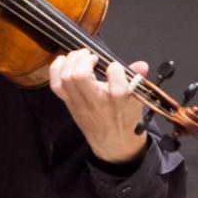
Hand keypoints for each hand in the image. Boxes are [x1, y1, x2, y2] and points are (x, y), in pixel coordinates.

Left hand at [49, 48, 149, 163]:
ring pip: (66, 78)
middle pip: (80, 76)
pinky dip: (56, 69)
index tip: (114, 66)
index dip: (114, 68)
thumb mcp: (138, 101)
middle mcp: (96, 101)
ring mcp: (79, 102)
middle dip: (83, 59)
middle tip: (91, 55)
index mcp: (118, 101)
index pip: (116, 80)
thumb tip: (141, 65)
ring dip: (70, 61)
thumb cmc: (124, 118)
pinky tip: (63, 60)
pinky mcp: (68, 103)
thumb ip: (137, 81)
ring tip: (79, 56)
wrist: (112, 142)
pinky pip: (56, 85)